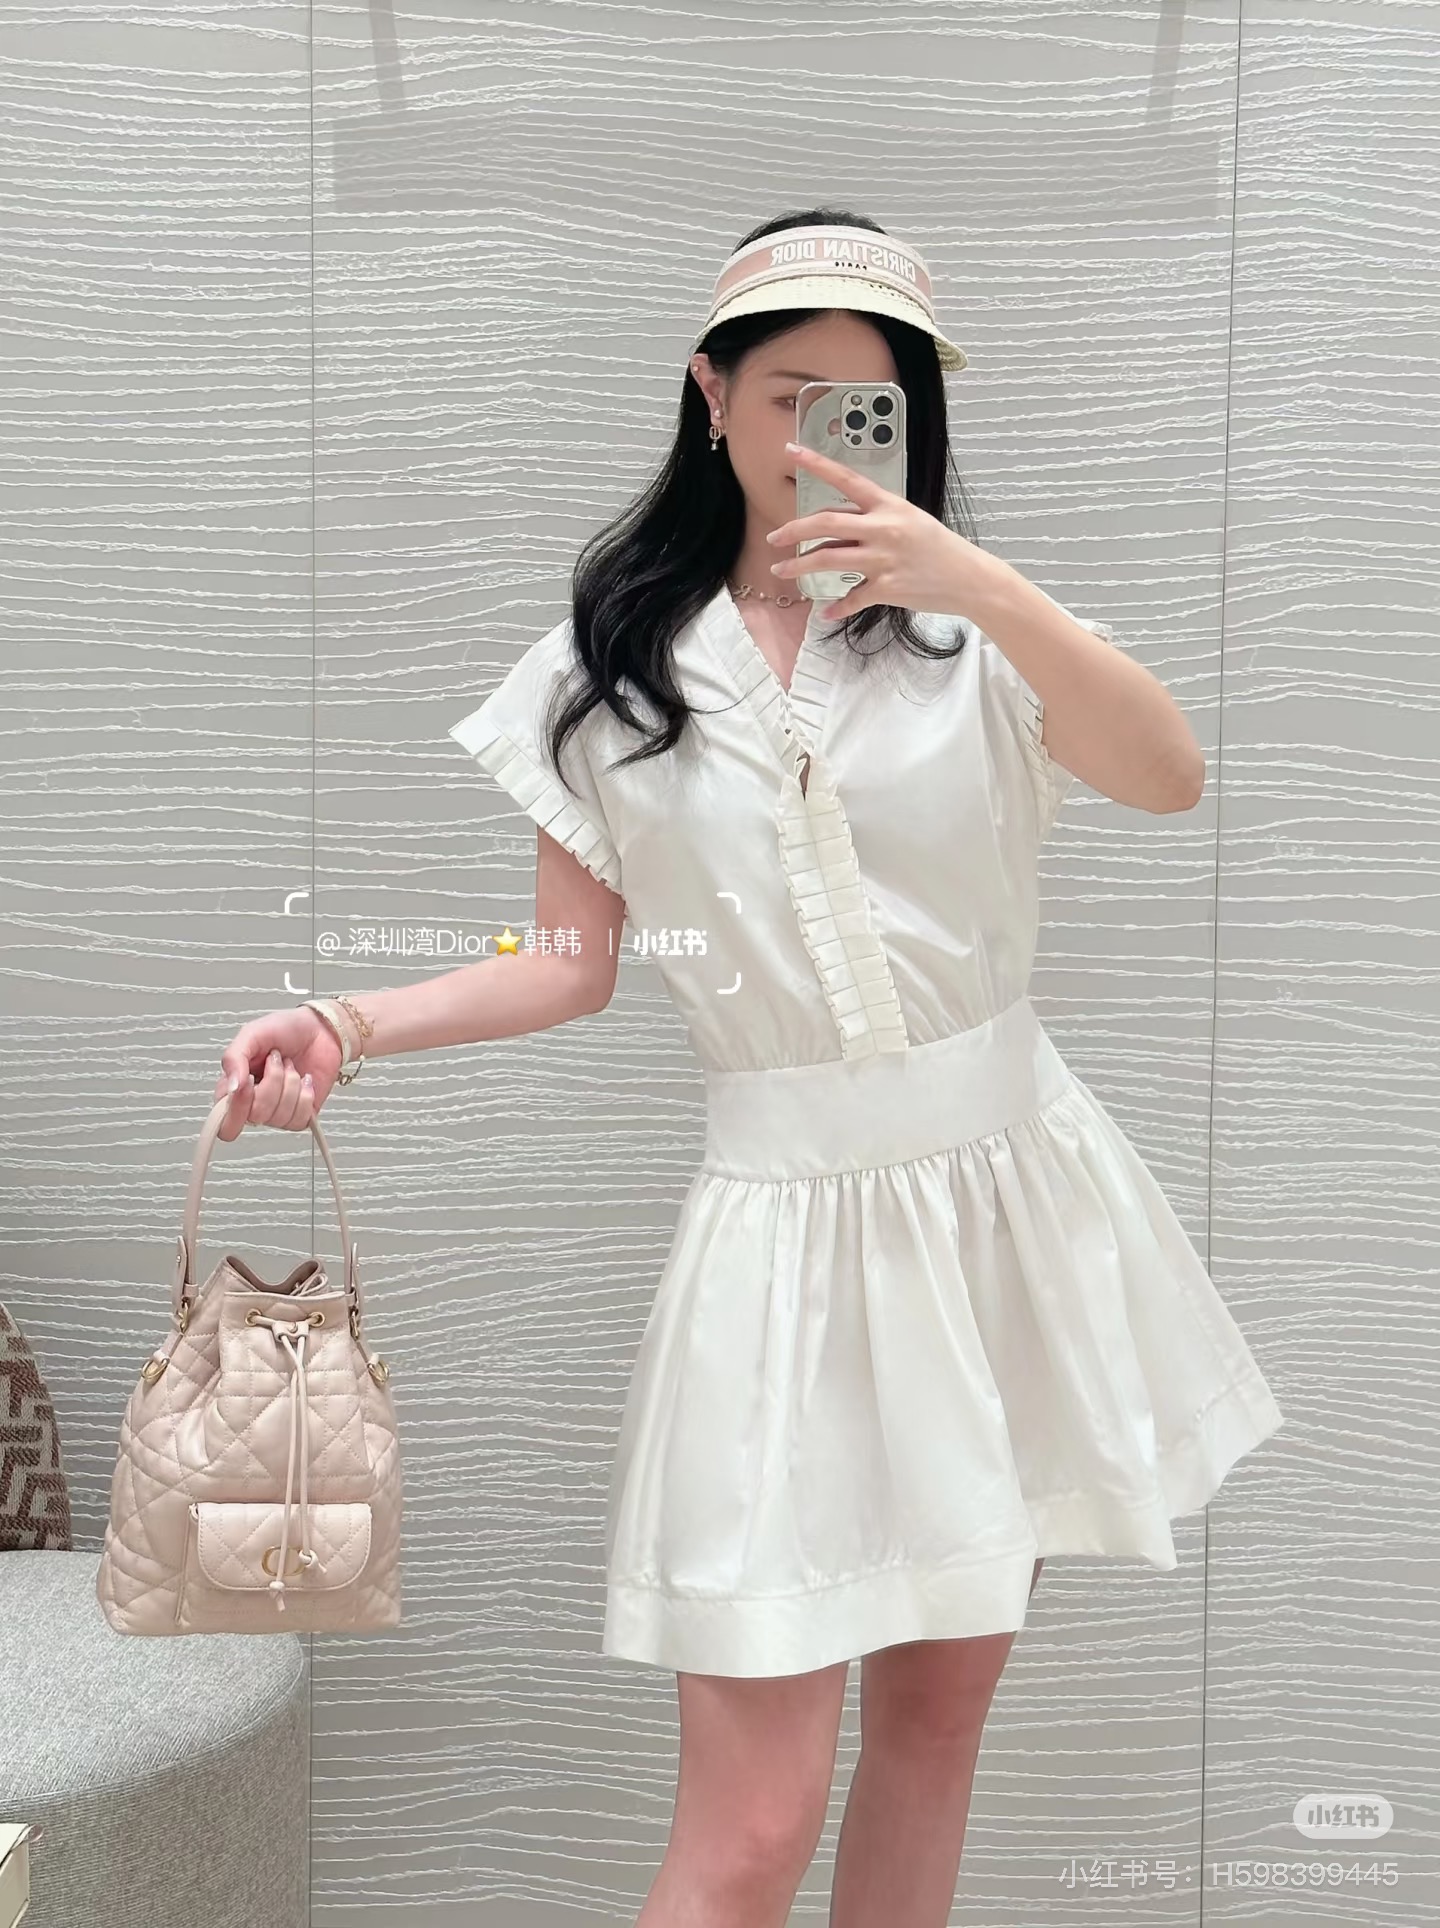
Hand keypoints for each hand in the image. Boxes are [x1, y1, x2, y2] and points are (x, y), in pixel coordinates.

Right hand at [212, 1006, 344, 1140]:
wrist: (319, 1028)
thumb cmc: (284, 1030)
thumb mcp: (251, 1034)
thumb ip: (234, 1058)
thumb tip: (232, 1088)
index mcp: (234, 1087)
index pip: (224, 1121)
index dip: (237, 1106)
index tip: (250, 1080)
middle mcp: (254, 1103)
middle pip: (256, 1116)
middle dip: (272, 1082)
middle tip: (275, 1062)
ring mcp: (277, 1111)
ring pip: (279, 1117)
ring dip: (290, 1084)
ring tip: (290, 1067)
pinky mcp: (301, 1115)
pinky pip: (300, 1120)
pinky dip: (305, 1095)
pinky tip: (304, 1080)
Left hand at [764, 440, 995, 621]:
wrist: (968, 578)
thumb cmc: (938, 548)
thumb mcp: (909, 521)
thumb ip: (872, 521)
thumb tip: (834, 532)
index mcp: (888, 505)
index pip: (846, 479)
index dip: (817, 463)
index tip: (791, 451)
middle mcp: (883, 528)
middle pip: (827, 523)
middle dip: (794, 530)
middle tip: (774, 537)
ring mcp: (883, 559)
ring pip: (829, 559)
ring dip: (799, 566)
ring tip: (782, 570)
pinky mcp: (887, 588)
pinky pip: (852, 598)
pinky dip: (837, 606)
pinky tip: (825, 611)